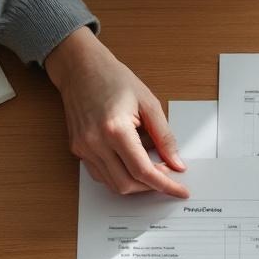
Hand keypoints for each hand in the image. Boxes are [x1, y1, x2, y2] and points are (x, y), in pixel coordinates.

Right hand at [45, 27, 187, 197]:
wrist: (80, 68)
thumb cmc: (113, 79)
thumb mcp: (149, 104)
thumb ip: (165, 137)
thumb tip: (177, 163)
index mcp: (115, 129)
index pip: (143, 171)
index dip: (165, 184)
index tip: (181, 190)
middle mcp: (95, 142)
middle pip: (127, 184)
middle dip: (151, 186)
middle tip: (168, 175)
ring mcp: (83, 148)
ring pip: (113, 184)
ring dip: (136, 183)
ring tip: (150, 163)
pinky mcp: (78, 150)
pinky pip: (101, 175)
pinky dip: (120, 174)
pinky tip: (131, 160)